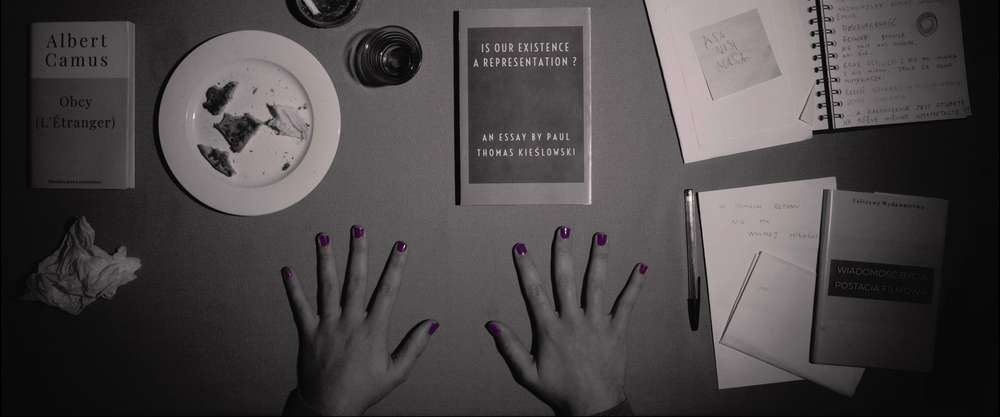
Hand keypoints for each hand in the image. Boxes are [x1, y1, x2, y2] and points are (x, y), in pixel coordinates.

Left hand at [281, 226, 437, 414]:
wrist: (329, 408)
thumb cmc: (364, 390)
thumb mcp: (396, 372)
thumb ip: (414, 345)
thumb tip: (432, 323)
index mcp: (373, 330)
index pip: (387, 291)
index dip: (395, 266)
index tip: (401, 246)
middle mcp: (350, 323)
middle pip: (355, 280)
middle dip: (358, 252)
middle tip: (358, 228)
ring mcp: (327, 326)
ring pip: (326, 287)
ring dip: (325, 260)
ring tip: (323, 237)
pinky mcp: (307, 333)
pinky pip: (298, 307)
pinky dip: (292, 288)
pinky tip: (286, 269)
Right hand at [486, 227, 645, 415]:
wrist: (593, 405)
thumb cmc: (559, 390)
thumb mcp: (527, 373)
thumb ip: (509, 347)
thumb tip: (492, 324)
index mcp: (550, 329)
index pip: (535, 292)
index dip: (527, 269)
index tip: (521, 248)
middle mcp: (573, 320)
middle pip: (567, 279)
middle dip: (564, 252)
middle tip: (563, 229)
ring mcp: (597, 323)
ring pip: (597, 285)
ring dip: (599, 259)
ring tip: (601, 237)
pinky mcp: (616, 330)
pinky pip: (627, 304)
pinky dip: (635, 285)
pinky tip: (641, 267)